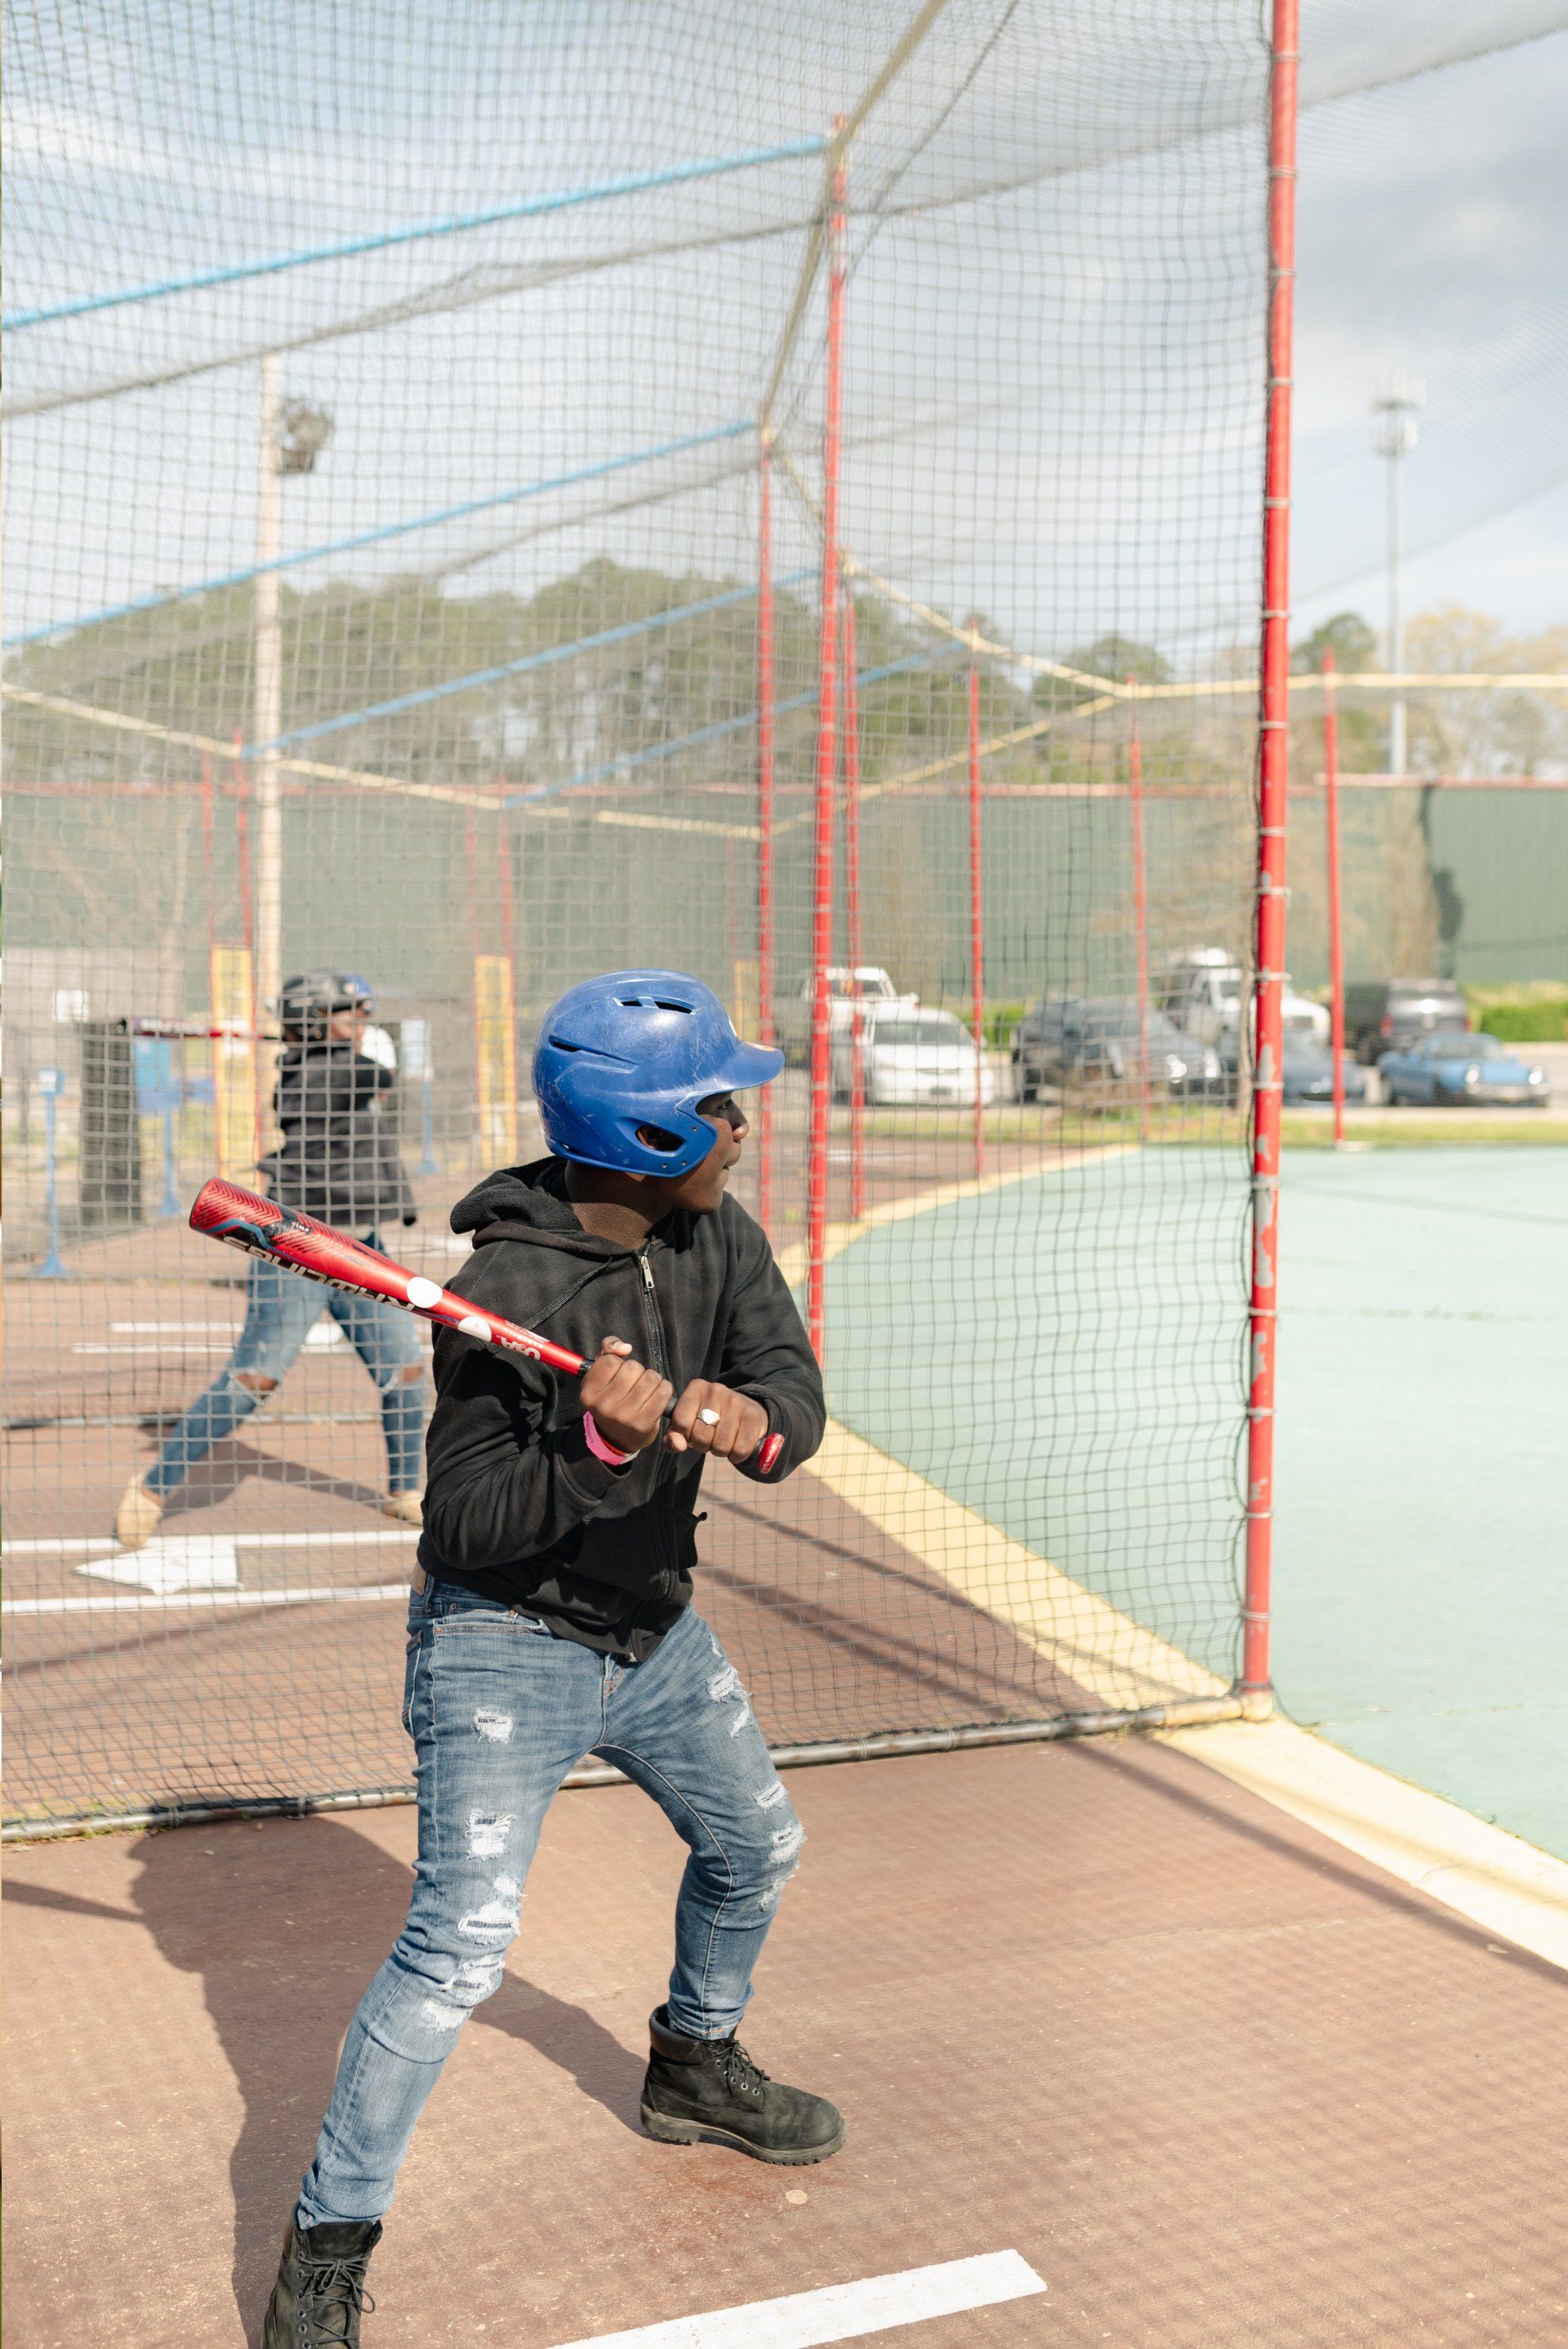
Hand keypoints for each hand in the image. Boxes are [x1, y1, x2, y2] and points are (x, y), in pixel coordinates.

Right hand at [579, 1336, 672, 1455]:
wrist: (619, 1437)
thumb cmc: (611, 1397)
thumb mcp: (600, 1372)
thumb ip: (607, 1349)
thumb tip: (625, 1347)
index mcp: (588, 1392)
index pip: (611, 1361)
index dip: (619, 1363)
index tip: (618, 1375)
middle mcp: (603, 1405)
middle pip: (633, 1368)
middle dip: (638, 1371)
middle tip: (634, 1384)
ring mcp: (623, 1416)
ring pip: (651, 1377)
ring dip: (653, 1380)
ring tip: (646, 1390)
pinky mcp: (643, 1423)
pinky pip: (663, 1392)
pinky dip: (664, 1390)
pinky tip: (657, 1396)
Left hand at [665, 1379, 768, 1463]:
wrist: (747, 1412)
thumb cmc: (710, 1421)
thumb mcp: (688, 1424)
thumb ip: (673, 1436)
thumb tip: (677, 1445)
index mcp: (696, 1388)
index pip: (681, 1422)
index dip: (685, 1436)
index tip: (692, 1432)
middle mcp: (716, 1390)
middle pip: (701, 1437)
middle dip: (704, 1446)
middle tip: (710, 1438)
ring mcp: (736, 1402)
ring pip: (720, 1446)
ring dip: (721, 1451)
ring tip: (723, 1440)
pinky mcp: (753, 1416)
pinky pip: (740, 1449)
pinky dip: (737, 1456)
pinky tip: (737, 1445)